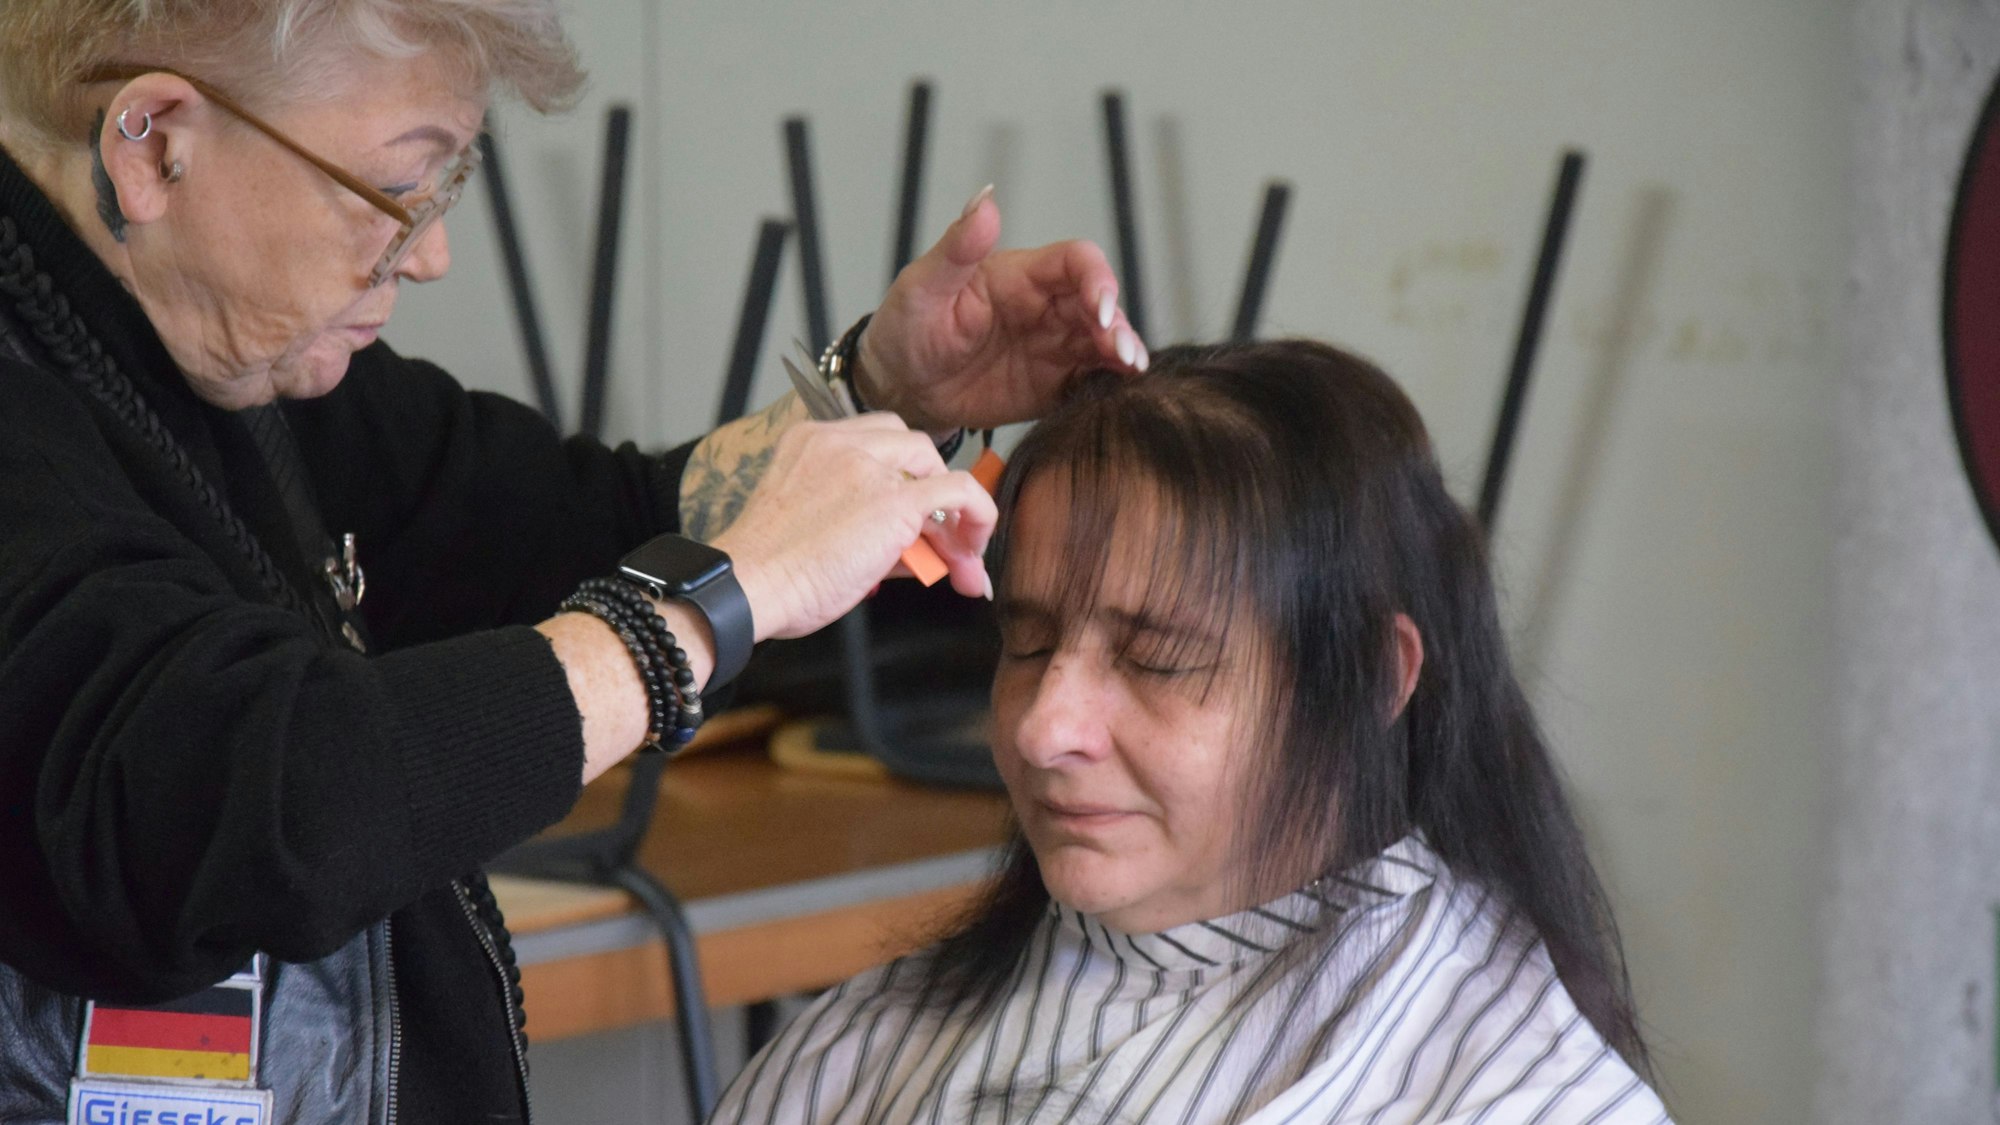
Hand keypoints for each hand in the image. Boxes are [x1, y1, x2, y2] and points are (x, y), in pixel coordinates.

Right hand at [712, 414, 997, 639]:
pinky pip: (959, 491)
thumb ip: (868, 528)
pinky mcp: (895, 499)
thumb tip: (922, 555)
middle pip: (912, 448)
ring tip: (958, 560)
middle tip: (944, 541)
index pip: (879, 445)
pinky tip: (973, 550)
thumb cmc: (769, 572)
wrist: (749, 586)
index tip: (914, 523)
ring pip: (936, 468)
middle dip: (933, 493)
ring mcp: (869, 466)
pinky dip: (978, 516)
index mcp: (812, 440)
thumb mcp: (813, 529)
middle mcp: (841, 441)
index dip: (905, 482)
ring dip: (953, 516)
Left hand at [856, 186, 1146, 433]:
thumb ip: (957, 247)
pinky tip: (1120, 393)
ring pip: (1104, 343)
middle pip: (1101, 304)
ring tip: (1129, 371)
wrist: (899, 386)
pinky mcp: (1053, 384)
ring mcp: (1052, 347)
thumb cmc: (906, 328)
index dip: (1098, 279)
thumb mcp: (924, 286)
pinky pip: (1091, 379)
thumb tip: (985, 199)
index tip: (1101, 307)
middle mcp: (1044, 308)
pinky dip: (1112, 383)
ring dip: (1123, 353)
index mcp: (1019, 276)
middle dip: (1118, 324)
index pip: (1075, 263)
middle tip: (1120, 351)